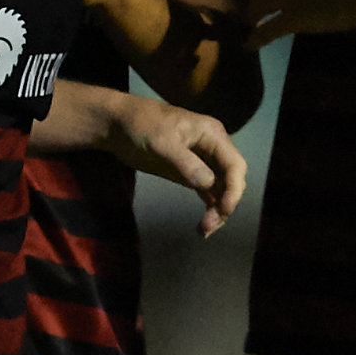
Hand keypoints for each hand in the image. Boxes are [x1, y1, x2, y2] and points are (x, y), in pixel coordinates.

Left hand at [117, 98, 245, 235]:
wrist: (120, 125)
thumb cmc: (142, 125)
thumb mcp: (163, 142)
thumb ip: (186, 162)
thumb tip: (207, 184)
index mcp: (212, 135)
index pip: (235, 165)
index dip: (233, 189)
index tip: (223, 209)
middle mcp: (213, 148)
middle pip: (232, 179)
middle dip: (226, 203)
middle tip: (209, 226)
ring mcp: (202, 161)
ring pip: (221, 189)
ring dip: (218, 209)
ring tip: (204, 230)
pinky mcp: (190, 173)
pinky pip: (208, 191)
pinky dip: (209, 207)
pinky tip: (203, 224)